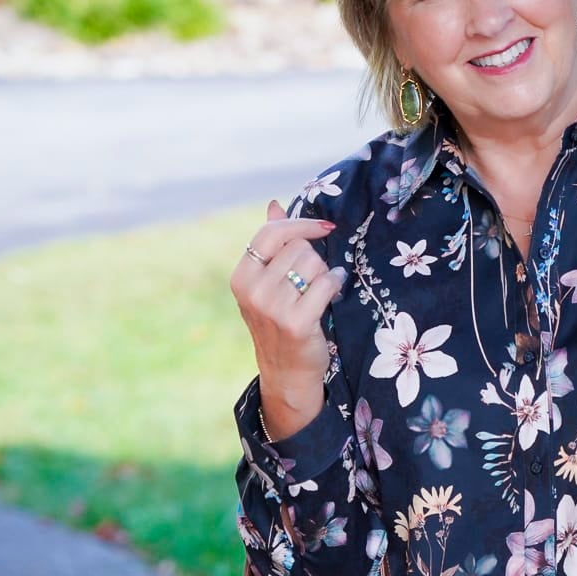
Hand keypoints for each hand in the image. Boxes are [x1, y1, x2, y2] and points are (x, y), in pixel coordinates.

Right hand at [230, 200, 346, 439]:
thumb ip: (271, 243)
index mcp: (241, 277)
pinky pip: (327, 283)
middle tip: (309, 283)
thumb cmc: (280, 321)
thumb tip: (274, 204)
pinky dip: (335, 285)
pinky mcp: (297, 322)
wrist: (286, 371)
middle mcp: (252, 291)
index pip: (270, 233)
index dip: (300, 224)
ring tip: (315, 294)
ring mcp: (273, 308)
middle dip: (312, 260)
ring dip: (323, 274)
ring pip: (313, 263)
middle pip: (298, 247)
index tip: (324, 227)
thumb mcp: (267, 281)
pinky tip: (331, 295)